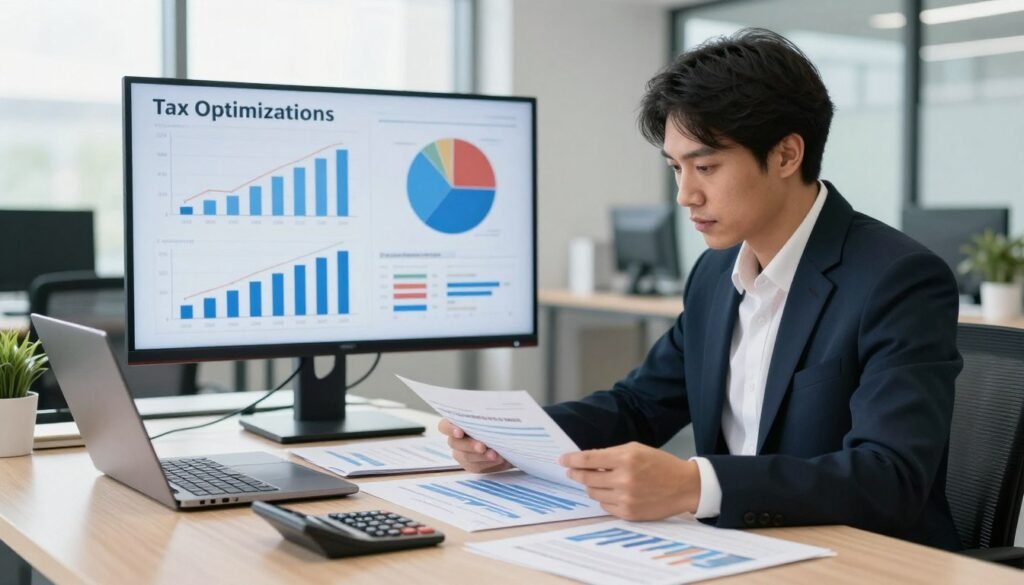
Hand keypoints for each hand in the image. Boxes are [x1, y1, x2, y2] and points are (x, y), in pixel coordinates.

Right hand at [437, 418, 511, 473]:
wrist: (507, 437)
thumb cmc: (495, 421)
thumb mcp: (490, 415)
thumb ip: (485, 415)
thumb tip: (489, 411)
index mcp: (456, 423)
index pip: (444, 426)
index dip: (450, 429)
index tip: (460, 433)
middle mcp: (456, 439)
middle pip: (455, 443)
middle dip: (470, 445)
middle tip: (482, 447)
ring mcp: (463, 453)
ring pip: (466, 457)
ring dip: (482, 456)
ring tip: (496, 455)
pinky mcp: (473, 465)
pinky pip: (477, 466)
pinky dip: (489, 463)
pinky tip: (499, 459)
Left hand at [559, 441, 700, 520]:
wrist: (684, 486)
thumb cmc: (660, 464)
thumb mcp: (636, 450)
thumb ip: (611, 454)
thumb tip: (587, 460)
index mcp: (626, 458)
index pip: (589, 459)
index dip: (572, 460)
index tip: (562, 460)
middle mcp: (624, 479)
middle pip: (587, 478)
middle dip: (576, 473)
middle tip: (571, 471)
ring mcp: (626, 498)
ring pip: (594, 493)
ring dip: (592, 486)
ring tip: (599, 480)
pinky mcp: (629, 513)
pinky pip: (605, 506)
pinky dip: (604, 498)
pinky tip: (612, 492)